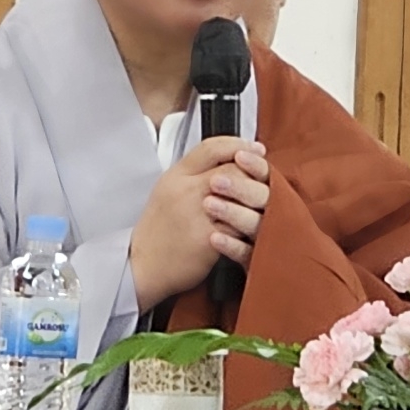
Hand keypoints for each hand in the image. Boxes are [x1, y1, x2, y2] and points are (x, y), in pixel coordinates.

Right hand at [129, 137, 269, 311]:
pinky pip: (238, 225)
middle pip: (231, 169)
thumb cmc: (158, 230)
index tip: (255, 149)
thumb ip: (192, 174)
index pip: (211, 147)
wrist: (142, 265)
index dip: (238, 144)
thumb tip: (226, 161)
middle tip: (267, 176)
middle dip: (254, 171)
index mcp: (176, 175)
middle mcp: (186, 189)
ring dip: (257, 197)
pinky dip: (252, 223)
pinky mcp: (207, 237)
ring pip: (239, 195)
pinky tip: (259, 224)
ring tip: (265, 200)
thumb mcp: (167, 190)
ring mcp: (197, 213)